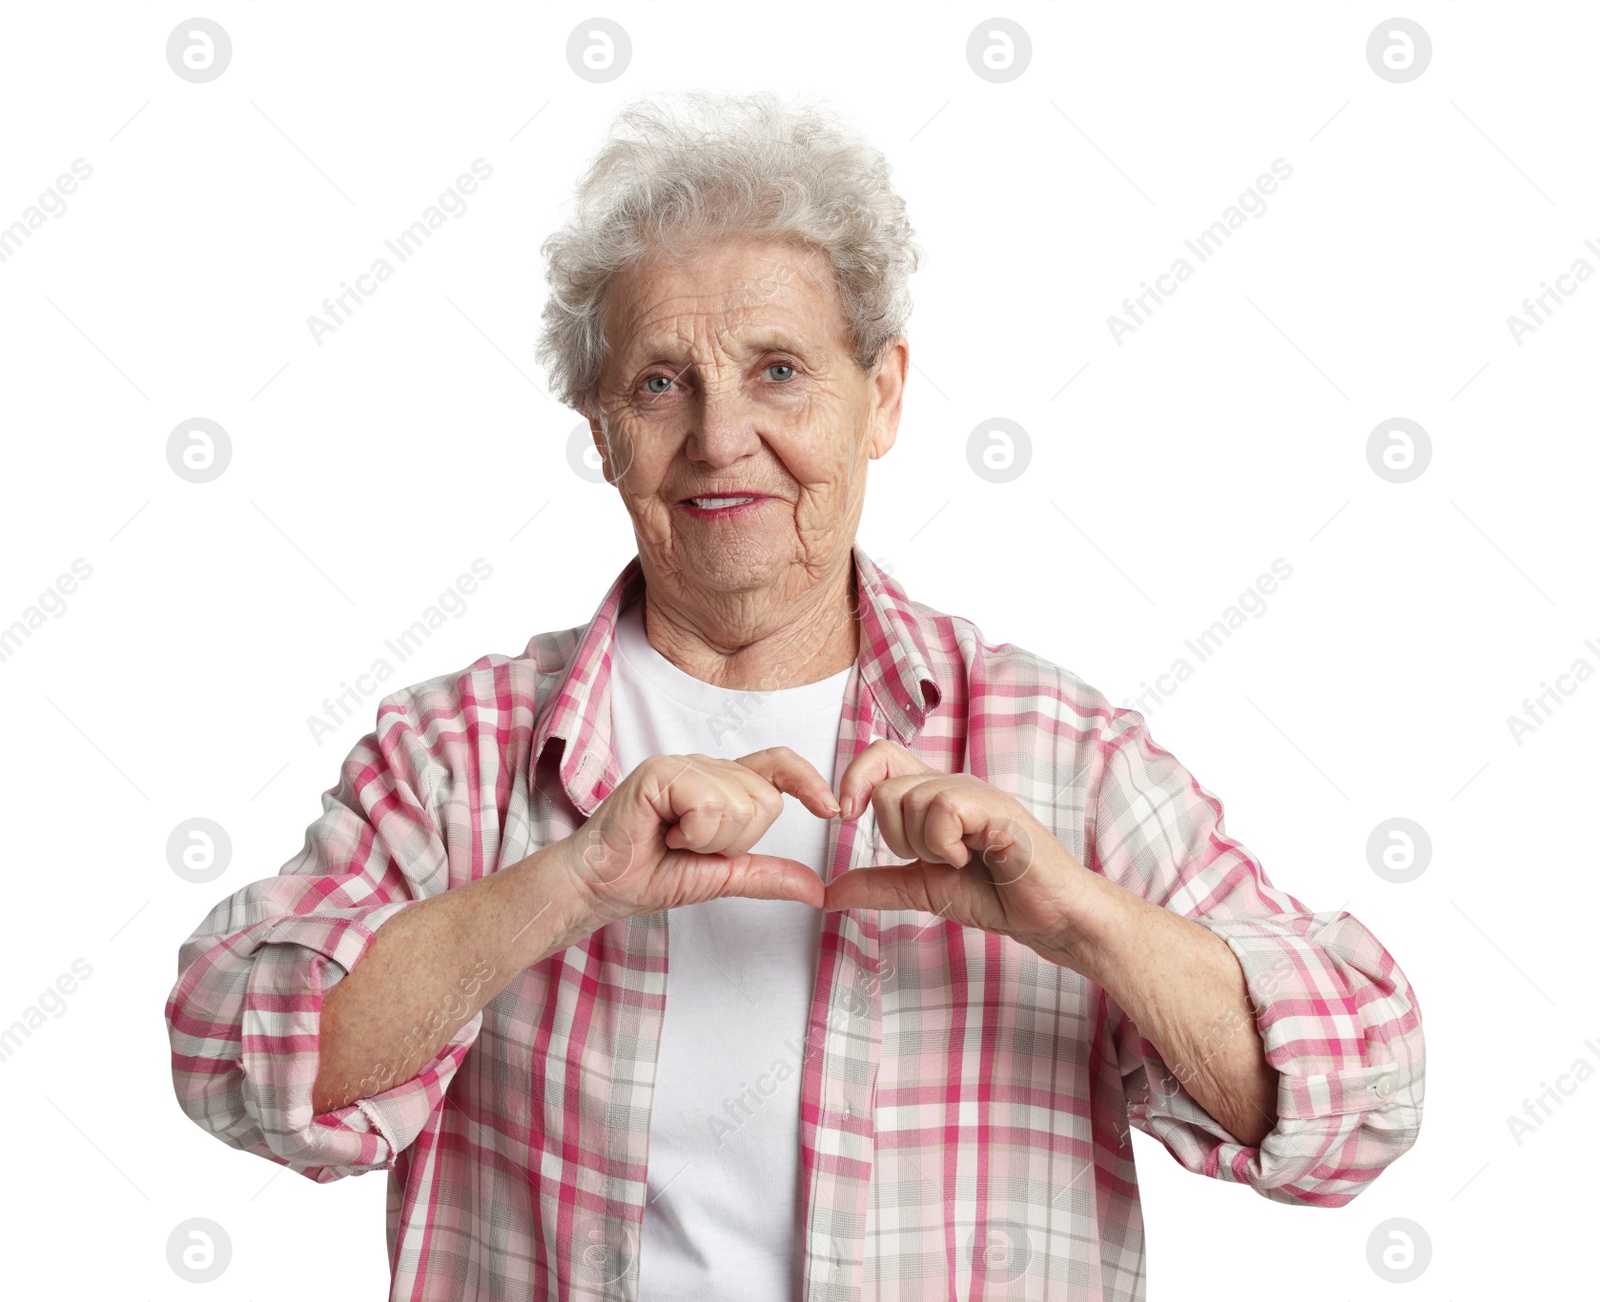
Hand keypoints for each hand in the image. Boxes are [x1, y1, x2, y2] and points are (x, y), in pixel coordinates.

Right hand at [557, 747, 840, 928]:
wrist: (597, 886)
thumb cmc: (646, 875)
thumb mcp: (719, 877)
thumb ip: (764, 874)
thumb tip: (816, 889)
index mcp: (721, 784)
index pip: (778, 765)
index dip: (808, 781)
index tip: (832, 810)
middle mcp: (705, 767)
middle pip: (766, 799)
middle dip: (736, 841)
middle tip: (692, 847)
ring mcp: (682, 764)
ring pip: (741, 803)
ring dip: (710, 840)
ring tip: (674, 840)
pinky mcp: (661, 772)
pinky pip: (710, 804)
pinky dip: (693, 833)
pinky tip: (664, 833)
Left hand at [824, 739, 1099, 962]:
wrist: (1049, 916)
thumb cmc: (998, 895)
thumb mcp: (923, 889)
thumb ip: (879, 885)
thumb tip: (830, 891)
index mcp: (933, 797)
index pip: (880, 755)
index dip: (853, 779)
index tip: (844, 817)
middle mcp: (952, 786)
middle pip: (885, 786)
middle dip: (894, 837)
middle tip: (934, 859)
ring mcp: (975, 793)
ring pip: (910, 799)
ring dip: (925, 846)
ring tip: (959, 861)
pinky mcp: (996, 807)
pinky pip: (943, 810)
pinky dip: (946, 844)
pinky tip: (972, 858)